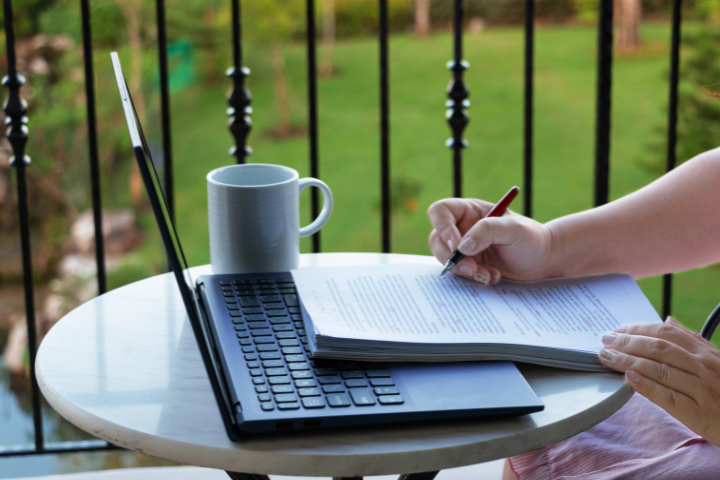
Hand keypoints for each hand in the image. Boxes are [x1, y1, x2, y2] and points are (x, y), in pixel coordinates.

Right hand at [427, 198, 552, 283]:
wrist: (542, 260)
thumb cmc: (531, 238)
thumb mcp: (513, 229)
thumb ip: (487, 231)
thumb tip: (461, 246)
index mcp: (470, 211)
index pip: (440, 211)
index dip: (442, 227)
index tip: (456, 245)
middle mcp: (462, 227)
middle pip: (437, 239)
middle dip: (452, 257)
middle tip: (472, 268)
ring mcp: (463, 247)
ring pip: (446, 259)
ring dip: (464, 270)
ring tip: (488, 274)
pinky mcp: (468, 264)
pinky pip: (458, 273)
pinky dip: (472, 278)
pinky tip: (492, 276)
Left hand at [599, 317, 719, 446]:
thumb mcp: (716, 361)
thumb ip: (691, 341)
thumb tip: (668, 320)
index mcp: (706, 353)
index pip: (666, 333)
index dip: (639, 329)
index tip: (617, 330)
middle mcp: (704, 368)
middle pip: (659, 349)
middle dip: (628, 342)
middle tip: (605, 341)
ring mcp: (702, 390)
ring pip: (660, 370)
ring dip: (629, 361)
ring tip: (607, 357)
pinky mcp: (698, 413)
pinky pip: (669, 397)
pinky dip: (647, 386)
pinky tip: (629, 379)